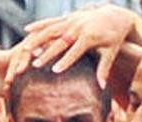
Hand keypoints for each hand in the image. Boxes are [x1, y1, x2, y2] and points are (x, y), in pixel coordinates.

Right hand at [6, 4, 139, 87]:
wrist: (116, 15)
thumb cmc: (114, 37)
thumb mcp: (111, 52)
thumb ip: (104, 69)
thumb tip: (102, 87)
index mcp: (90, 37)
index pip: (75, 52)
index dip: (65, 61)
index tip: (54, 71)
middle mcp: (79, 27)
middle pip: (60, 42)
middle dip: (47, 53)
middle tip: (35, 64)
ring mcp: (72, 21)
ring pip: (51, 29)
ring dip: (38, 39)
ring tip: (25, 49)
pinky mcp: (68, 18)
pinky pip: (51, 21)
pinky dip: (39, 25)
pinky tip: (27, 31)